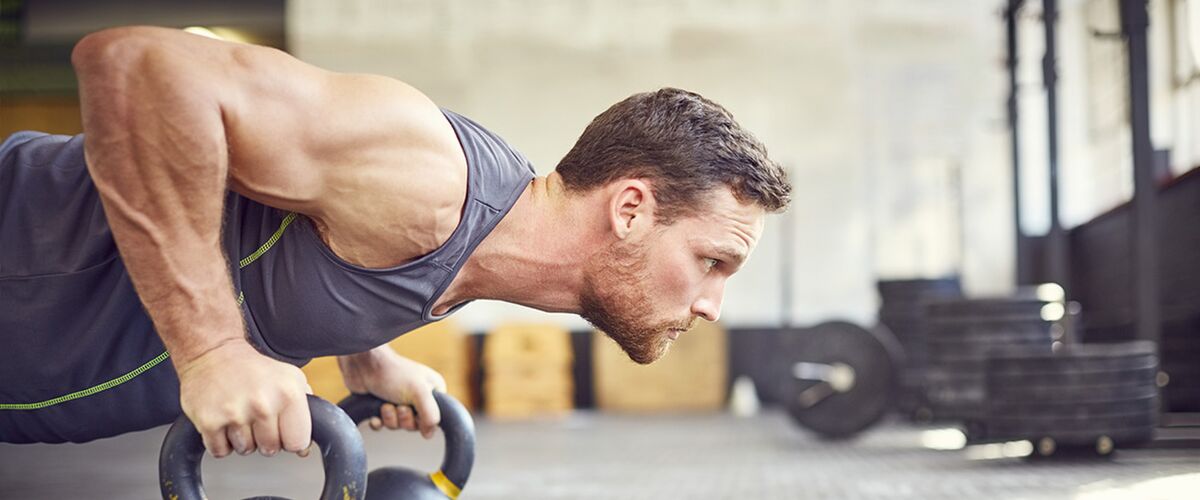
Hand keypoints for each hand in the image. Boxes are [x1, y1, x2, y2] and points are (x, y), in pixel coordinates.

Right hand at [176, 341, 312, 457]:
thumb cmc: (253, 368)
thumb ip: (305, 409)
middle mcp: (263, 403)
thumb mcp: (290, 378)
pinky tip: (223, 420)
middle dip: (264, 438)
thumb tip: (306, 445)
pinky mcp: (209, 422)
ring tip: (238, 414)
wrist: (213, 352)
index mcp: (288, 393)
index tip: (282, 429)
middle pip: (270, 449)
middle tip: (255, 416)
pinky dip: (220, 441)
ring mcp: (235, 413)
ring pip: (245, 450)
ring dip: (241, 439)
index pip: (297, 442)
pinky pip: (221, 451)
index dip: (289, 439)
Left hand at [338, 347, 447, 438]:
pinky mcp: (381, 406)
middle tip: (398, 405)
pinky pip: (383, 425)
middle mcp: (417, 397)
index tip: (413, 409)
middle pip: (414, 424)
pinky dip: (378, 421)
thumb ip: (430, 415)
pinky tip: (375, 414)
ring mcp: (398, 401)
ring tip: (385, 404)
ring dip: (389, 418)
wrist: (363, 364)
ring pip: (398, 425)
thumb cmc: (393, 373)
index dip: (422, 419)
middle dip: (403, 418)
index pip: (434, 418)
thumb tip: (430, 434)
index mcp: (432, 391)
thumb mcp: (419, 392)